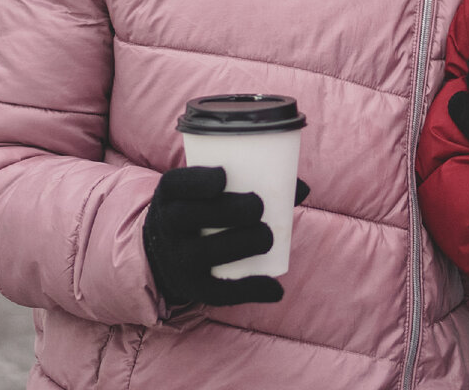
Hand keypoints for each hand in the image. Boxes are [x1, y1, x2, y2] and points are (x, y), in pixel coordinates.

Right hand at [143, 166, 283, 306]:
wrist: (165, 248)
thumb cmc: (204, 206)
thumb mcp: (210, 191)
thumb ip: (256, 182)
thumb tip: (302, 188)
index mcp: (171, 194)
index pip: (174, 183)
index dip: (197, 181)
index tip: (224, 176)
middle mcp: (166, 225)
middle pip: (190, 216)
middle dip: (227, 211)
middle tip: (258, 207)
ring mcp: (176, 258)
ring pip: (201, 253)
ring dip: (239, 245)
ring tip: (267, 238)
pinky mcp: (191, 286)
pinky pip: (216, 292)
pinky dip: (249, 291)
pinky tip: (275, 289)